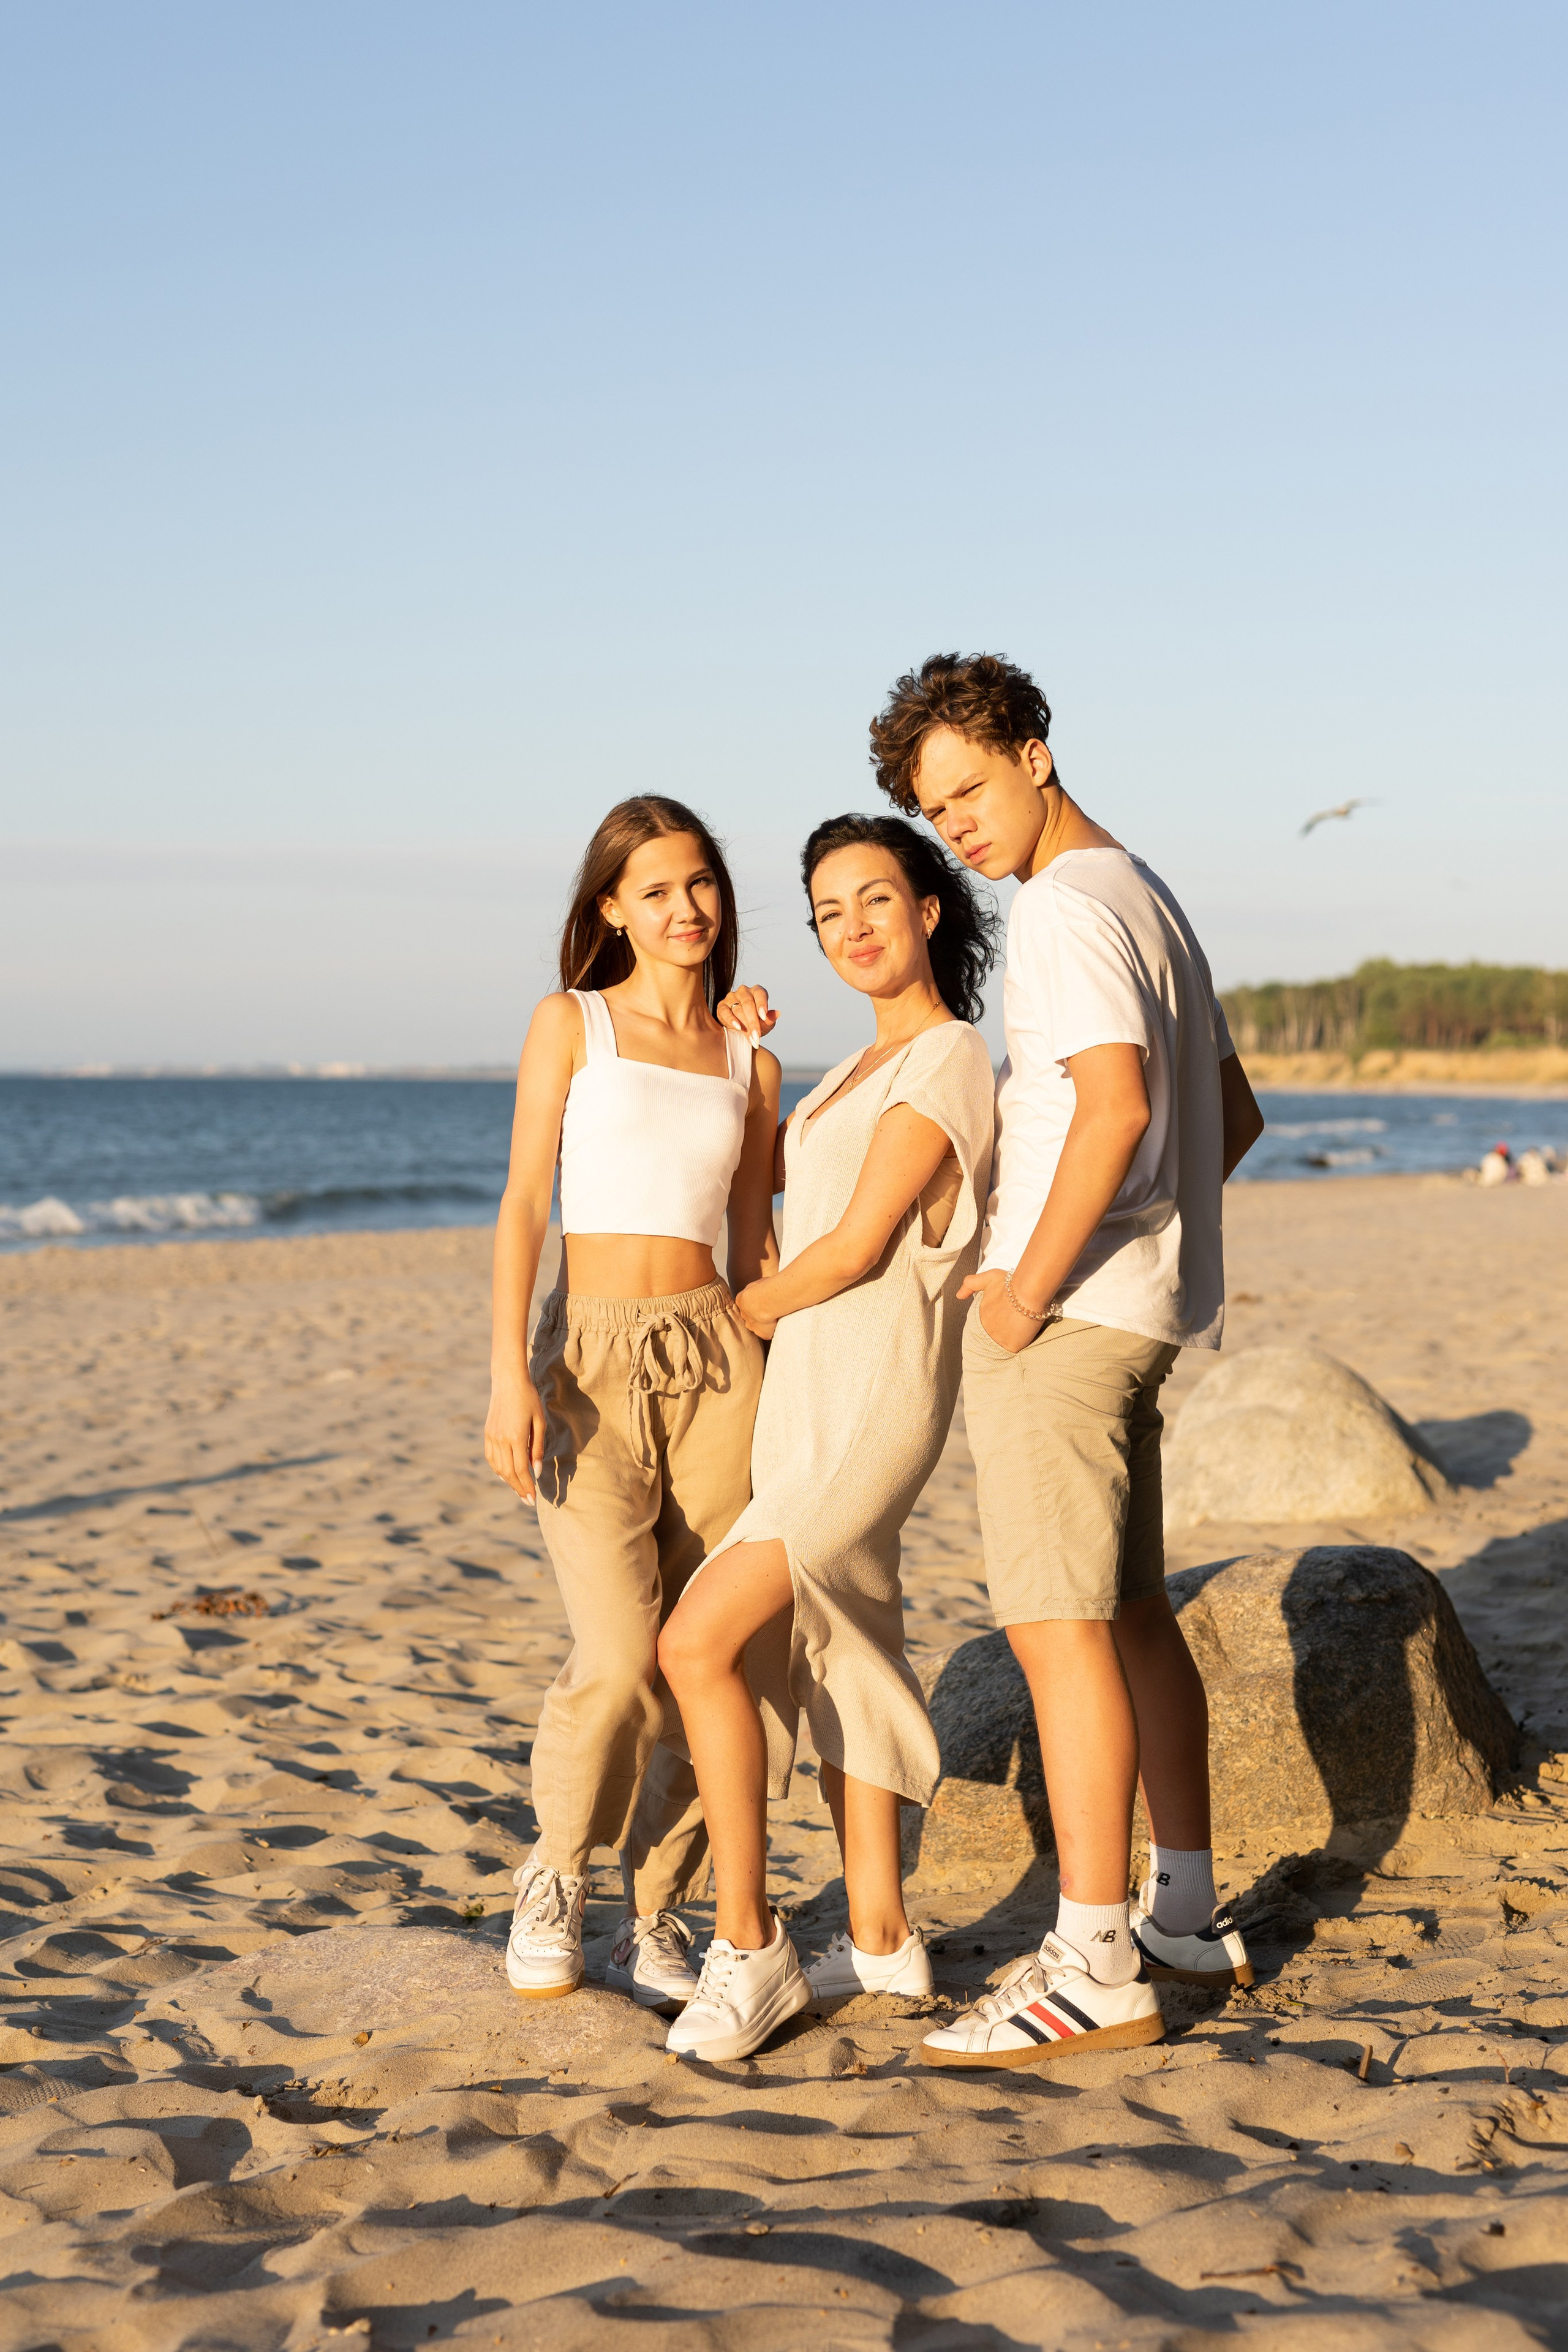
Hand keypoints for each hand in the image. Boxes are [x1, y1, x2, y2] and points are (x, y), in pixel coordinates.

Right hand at [484, 1375, 547, 1503]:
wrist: (508, 1380)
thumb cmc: (529, 1399)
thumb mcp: (539, 1422)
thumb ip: (538, 1447)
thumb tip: (537, 1471)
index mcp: (516, 1437)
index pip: (521, 1470)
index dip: (527, 1486)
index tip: (533, 1499)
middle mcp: (501, 1439)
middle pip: (508, 1473)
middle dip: (518, 1488)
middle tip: (527, 1500)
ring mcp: (491, 1436)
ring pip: (498, 1467)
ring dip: (508, 1481)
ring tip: (519, 1489)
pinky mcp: (487, 1433)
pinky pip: (490, 1457)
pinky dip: (498, 1469)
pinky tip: (505, 1474)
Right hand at [716, 983, 777, 1049]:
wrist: (738, 1029)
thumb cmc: (754, 1023)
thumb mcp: (764, 1024)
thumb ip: (770, 1019)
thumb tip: (777, 1013)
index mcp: (757, 992)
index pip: (760, 993)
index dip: (762, 1004)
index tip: (764, 1017)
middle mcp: (744, 991)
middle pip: (748, 1004)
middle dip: (753, 1022)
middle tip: (757, 1036)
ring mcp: (731, 997)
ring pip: (738, 1009)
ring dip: (745, 1025)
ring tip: (751, 1038)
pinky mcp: (721, 1006)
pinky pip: (725, 1011)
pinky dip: (731, 1020)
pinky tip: (737, 1027)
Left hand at [734, 1282, 777, 1341]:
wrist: (767, 1300)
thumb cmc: (765, 1287)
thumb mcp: (757, 1284)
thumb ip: (756, 1289)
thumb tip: (761, 1288)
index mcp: (741, 1301)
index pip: (745, 1305)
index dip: (754, 1304)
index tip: (763, 1301)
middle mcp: (744, 1315)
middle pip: (749, 1317)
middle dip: (757, 1315)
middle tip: (769, 1309)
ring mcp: (752, 1326)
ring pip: (756, 1327)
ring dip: (763, 1324)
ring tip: (775, 1318)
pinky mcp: (762, 1334)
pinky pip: (767, 1334)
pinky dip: (772, 1331)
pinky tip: (779, 1325)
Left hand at [958, 1267, 1043, 1354]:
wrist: (1028, 1291)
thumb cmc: (1011, 1283)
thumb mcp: (988, 1278)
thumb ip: (971, 1284)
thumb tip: (959, 1295)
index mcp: (980, 1316)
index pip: (985, 1325)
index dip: (997, 1320)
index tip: (1006, 1316)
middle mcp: (986, 1330)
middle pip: (994, 1335)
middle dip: (1003, 1329)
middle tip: (1015, 1320)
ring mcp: (998, 1339)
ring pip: (1004, 1343)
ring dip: (1011, 1337)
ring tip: (1021, 1325)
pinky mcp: (1011, 1346)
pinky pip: (1015, 1349)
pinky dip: (1020, 1342)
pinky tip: (1025, 1332)